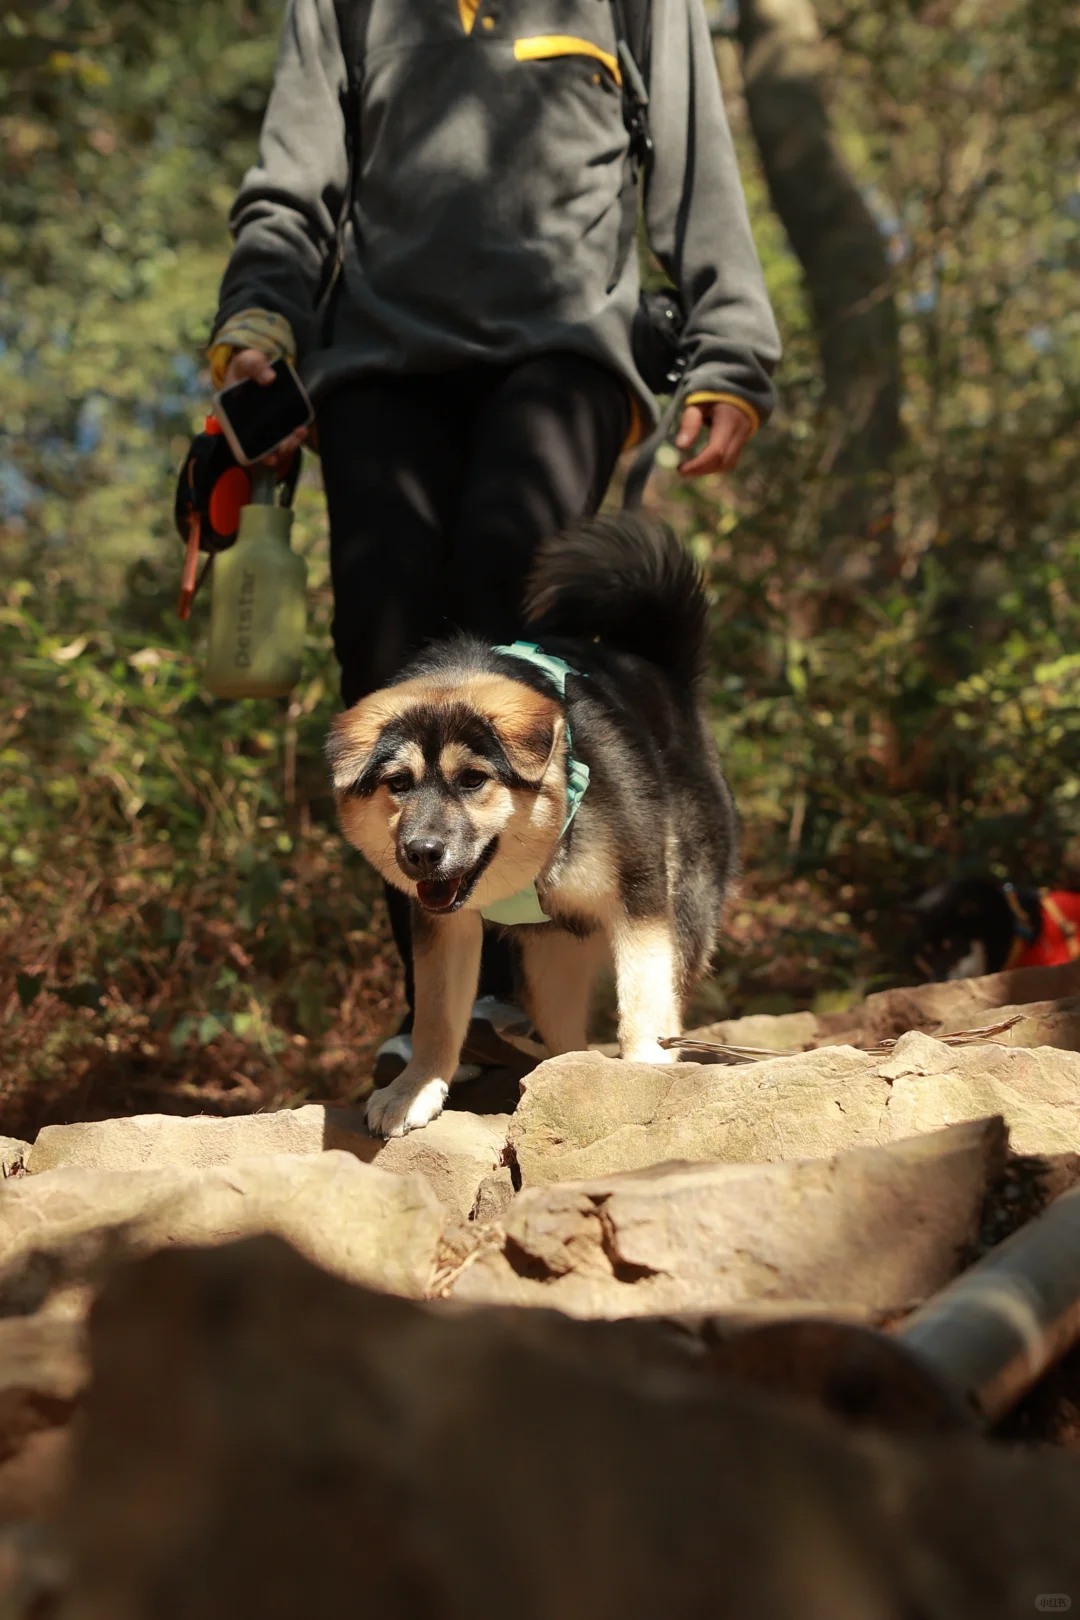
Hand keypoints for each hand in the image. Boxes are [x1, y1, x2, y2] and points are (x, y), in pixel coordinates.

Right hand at [221, 347, 308, 472]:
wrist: (255, 365)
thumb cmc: (245, 366)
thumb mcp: (247, 362)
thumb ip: (256, 367)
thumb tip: (270, 377)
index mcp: (232, 419)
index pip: (242, 444)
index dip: (256, 455)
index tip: (270, 458)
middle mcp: (247, 428)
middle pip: (263, 448)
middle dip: (277, 451)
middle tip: (288, 445)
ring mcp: (263, 426)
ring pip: (276, 444)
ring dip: (289, 444)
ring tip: (300, 432)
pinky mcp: (277, 422)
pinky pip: (285, 433)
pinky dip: (294, 434)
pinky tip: (302, 428)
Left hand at [675, 400, 752, 477]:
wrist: (735, 392)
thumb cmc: (712, 396)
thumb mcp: (698, 403)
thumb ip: (690, 421)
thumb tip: (680, 446)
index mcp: (729, 420)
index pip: (716, 451)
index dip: (698, 464)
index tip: (681, 468)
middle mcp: (740, 432)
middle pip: (722, 461)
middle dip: (701, 469)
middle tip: (682, 470)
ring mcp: (743, 439)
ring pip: (727, 464)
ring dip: (707, 470)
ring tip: (690, 468)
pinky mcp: (741, 444)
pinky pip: (729, 461)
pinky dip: (714, 465)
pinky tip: (701, 463)